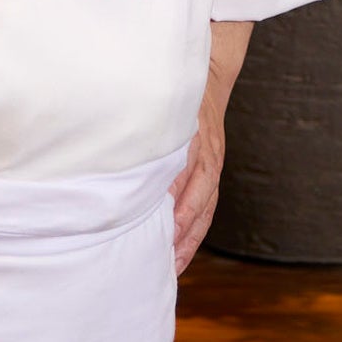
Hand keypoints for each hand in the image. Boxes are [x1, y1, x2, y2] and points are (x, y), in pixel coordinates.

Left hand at [170, 19, 251, 273]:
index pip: (180, 181)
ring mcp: (214, 163)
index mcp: (193, 140)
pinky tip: (181, 249)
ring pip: (204, 208)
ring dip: (189, 238)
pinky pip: (208, 206)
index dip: (168, 209)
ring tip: (171, 266)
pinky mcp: (214, 169)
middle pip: (196, 202)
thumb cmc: (177, 96)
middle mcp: (207, 154)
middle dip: (180, 233)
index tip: (150, 233)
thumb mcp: (162, 113)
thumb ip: (148, 141)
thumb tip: (127, 175)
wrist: (209, 75)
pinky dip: (195, 229)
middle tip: (161, 260)